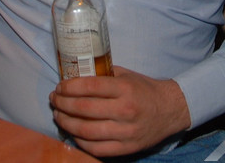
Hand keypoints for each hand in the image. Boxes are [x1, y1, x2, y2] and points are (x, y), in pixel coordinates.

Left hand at [49, 65, 191, 157]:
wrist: (170, 110)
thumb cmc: (145, 90)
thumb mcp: (127, 75)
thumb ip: (104, 75)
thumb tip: (76, 75)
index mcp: (125, 89)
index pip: (90, 87)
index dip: (69, 87)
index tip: (59, 86)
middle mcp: (125, 111)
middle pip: (84, 109)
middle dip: (63, 104)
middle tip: (54, 100)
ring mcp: (125, 132)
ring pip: (86, 131)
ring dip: (66, 123)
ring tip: (58, 115)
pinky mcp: (126, 148)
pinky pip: (96, 148)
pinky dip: (80, 141)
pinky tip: (72, 132)